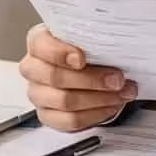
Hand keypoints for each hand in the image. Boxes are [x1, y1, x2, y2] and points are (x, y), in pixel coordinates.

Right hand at [18, 24, 137, 130]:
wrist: (91, 67)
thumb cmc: (87, 48)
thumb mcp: (88, 36)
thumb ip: (92, 36)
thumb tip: (113, 39)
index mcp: (38, 41)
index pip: (41, 46)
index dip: (60, 54)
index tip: (82, 59)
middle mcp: (33, 68)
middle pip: (55, 77)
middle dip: (91, 79)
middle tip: (117, 79)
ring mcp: (38, 94)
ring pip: (64, 101)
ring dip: (99, 98)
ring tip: (122, 92)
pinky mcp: (48, 115)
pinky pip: (70, 120)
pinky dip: (95, 114)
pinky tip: (111, 105)